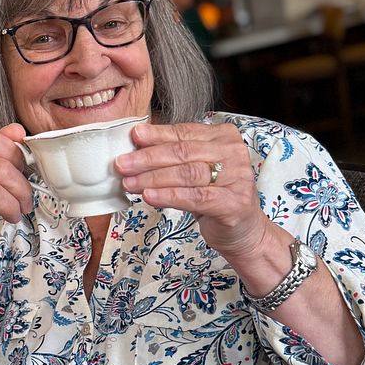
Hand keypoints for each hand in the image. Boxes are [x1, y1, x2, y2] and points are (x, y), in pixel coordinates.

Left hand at [115, 121, 270, 259]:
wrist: (242, 230)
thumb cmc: (214, 196)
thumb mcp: (195, 169)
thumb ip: (174, 154)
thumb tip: (137, 143)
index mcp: (224, 137)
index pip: (184, 133)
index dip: (156, 135)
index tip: (133, 137)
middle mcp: (234, 153)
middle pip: (183, 153)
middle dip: (148, 158)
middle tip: (122, 164)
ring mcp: (237, 178)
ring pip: (187, 174)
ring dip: (153, 178)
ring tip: (129, 183)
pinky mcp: (233, 203)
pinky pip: (195, 197)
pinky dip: (168, 196)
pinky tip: (148, 197)